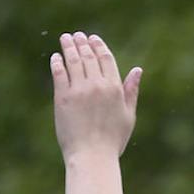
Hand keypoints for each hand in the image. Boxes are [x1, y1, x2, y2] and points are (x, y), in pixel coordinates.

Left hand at [51, 31, 141, 159]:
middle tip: (77, 36)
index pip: (106, 58)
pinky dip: (57, 62)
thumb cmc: (112, 142)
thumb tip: (137, 70)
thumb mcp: (128, 116)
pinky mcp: (63, 98)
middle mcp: (97, 85)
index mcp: (114, 88)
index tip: (93, 38)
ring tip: (65, 38)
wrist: (92, 158)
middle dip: (82, 42)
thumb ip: (131, 91)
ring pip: (73, 61)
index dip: (99, 45)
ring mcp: (79, 90)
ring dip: (69, 47)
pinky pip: (59, 73)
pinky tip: (56, 57)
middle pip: (89, 56)